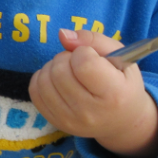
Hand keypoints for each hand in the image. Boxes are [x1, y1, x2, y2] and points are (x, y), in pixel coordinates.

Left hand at [29, 28, 157, 157]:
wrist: (123, 121)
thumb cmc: (122, 83)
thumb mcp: (120, 56)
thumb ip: (93, 39)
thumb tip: (62, 35)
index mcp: (113, 95)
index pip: (83, 64)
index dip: (83, 52)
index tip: (92, 56)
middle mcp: (90, 113)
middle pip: (59, 71)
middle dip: (66, 57)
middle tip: (78, 62)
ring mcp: (70, 121)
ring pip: (44, 80)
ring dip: (53, 67)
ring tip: (68, 70)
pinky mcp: (56, 122)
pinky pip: (34, 92)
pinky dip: (42, 79)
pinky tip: (57, 80)